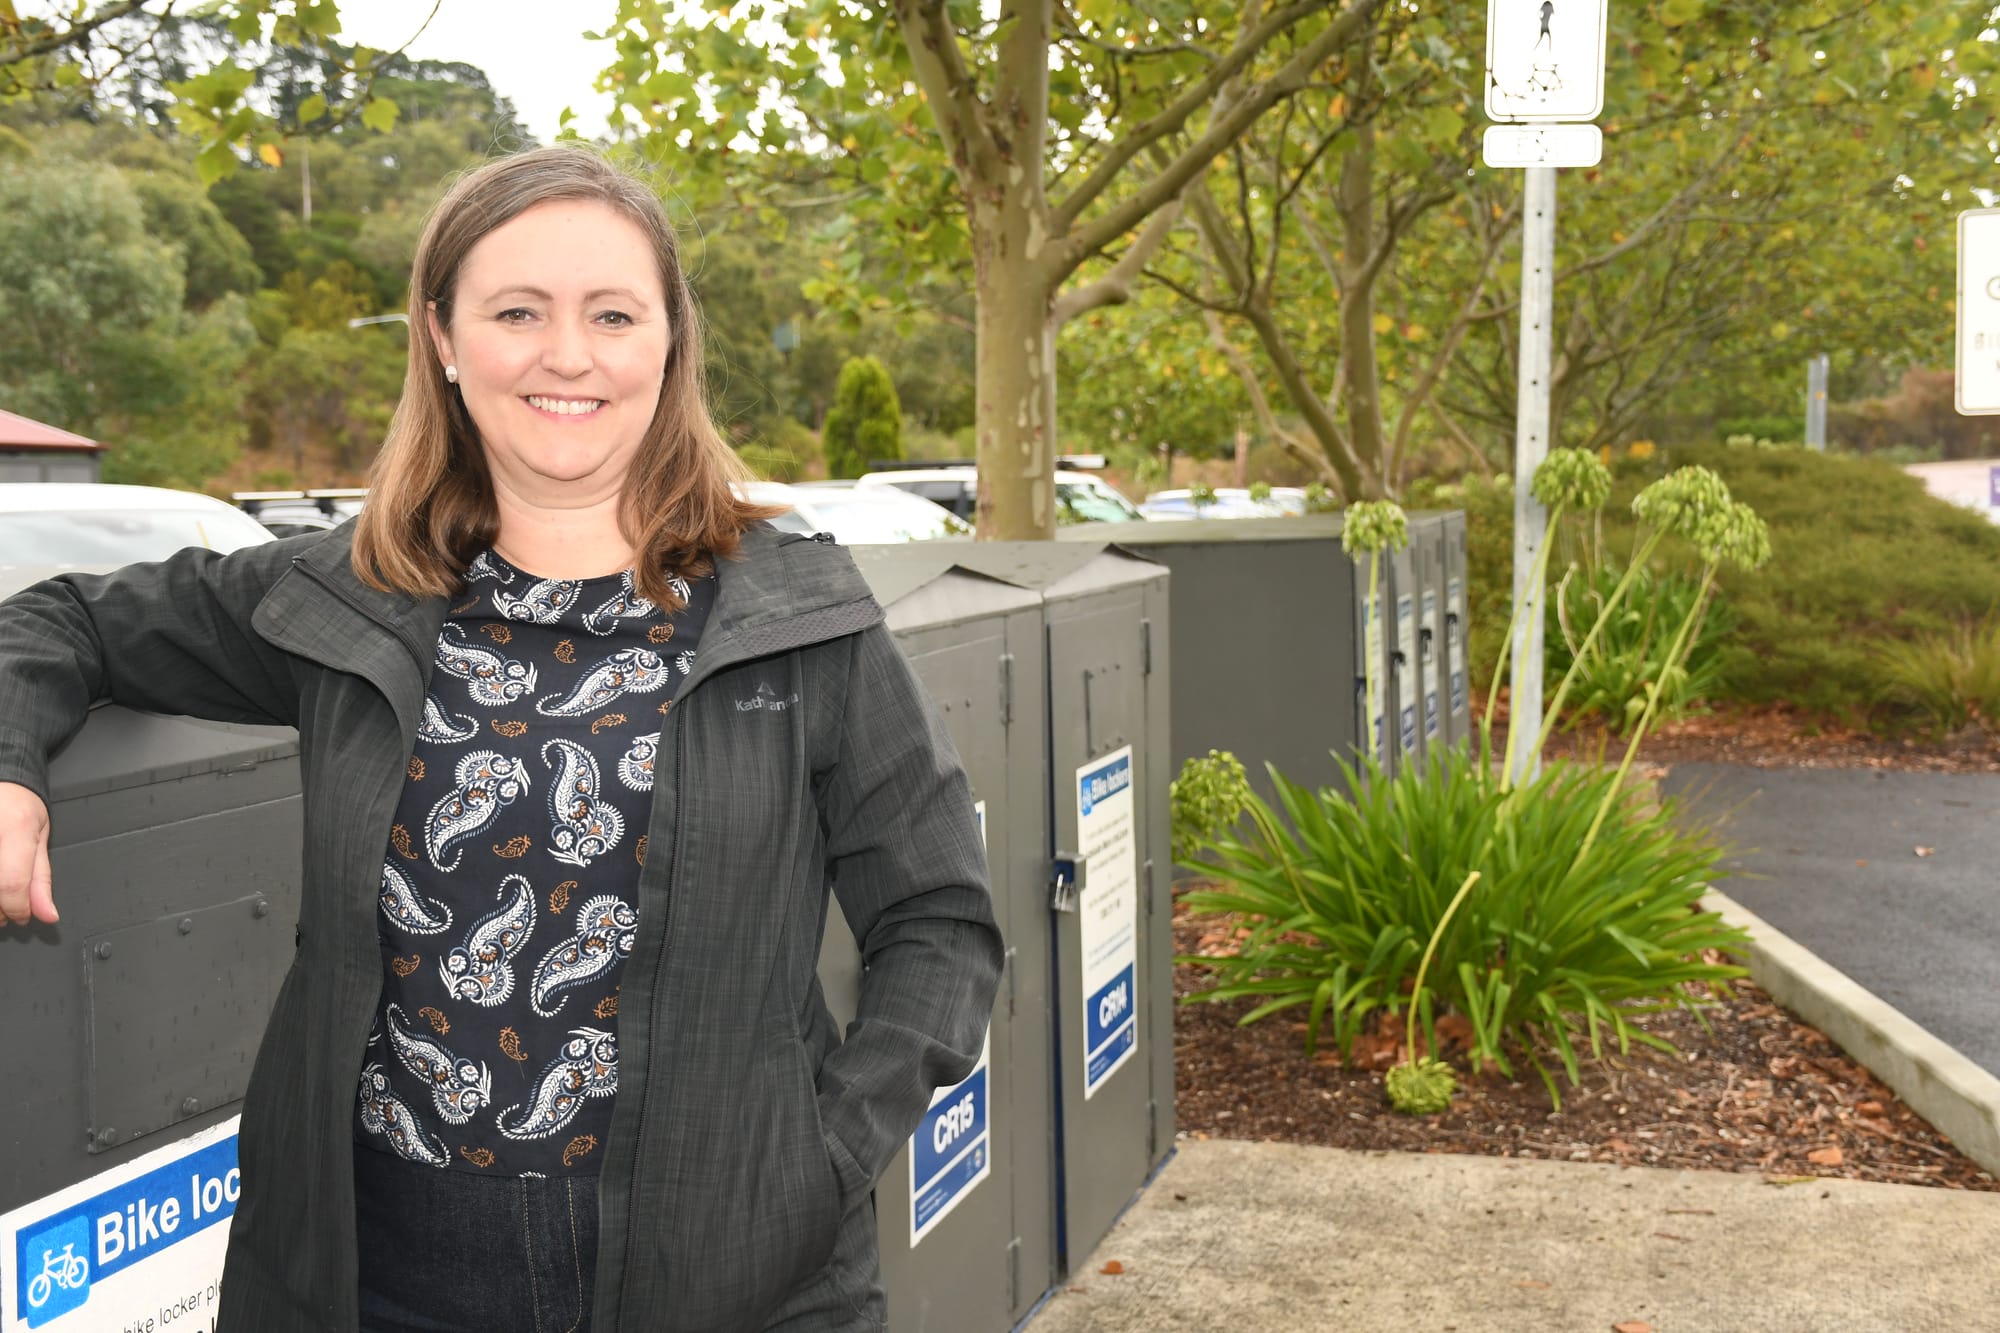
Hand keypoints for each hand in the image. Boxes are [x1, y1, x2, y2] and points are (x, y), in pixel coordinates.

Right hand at [0, 782, 53, 925]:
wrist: (0, 781)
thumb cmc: (18, 805)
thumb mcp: (39, 838)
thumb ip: (40, 879)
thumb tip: (46, 914)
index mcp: (15, 827)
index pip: (11, 883)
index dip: (17, 908)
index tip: (22, 915)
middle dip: (0, 909)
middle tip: (6, 911)